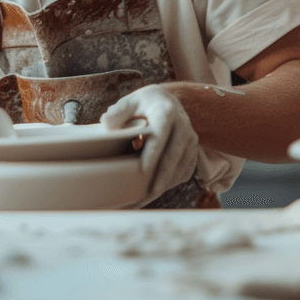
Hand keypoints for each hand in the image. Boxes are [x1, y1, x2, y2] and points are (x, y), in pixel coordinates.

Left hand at [100, 84, 199, 205]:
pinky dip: (172, 182)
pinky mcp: (193, 150)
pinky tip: (156, 190)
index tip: (143, 170)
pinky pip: (185, 170)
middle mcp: (184, 124)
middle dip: (162, 177)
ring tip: (146, 199)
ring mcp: (191, 138)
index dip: (153, 153)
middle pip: (174, 155)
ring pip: (181, 166)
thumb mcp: (129, 102)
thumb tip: (107, 125)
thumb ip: (118, 112)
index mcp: (167, 111)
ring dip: (166, 184)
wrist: (166, 100)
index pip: (161, 135)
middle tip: (147, 195)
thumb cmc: (143, 104)